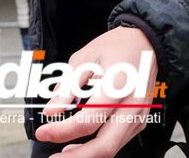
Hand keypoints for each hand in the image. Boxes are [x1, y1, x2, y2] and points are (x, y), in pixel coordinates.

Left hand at [34, 26, 158, 156]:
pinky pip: (117, 142)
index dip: (62, 131)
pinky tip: (80, 145)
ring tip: (62, 152)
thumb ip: (67, 87)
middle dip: (76, 157)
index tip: (43, 131)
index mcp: (118, 87)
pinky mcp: (139, 121)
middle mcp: (132, 106)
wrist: (144, 41)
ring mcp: (138, 116)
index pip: (88, 120)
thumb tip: (50, 111)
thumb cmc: (116, 46)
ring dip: (86, 155)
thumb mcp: (85, 58)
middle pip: (104, 146)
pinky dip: (98, 148)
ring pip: (112, 148)